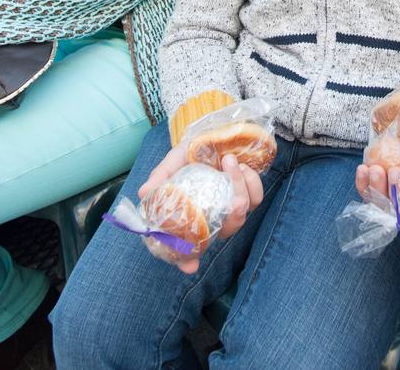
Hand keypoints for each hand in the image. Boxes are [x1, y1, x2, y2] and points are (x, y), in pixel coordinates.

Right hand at [138, 146, 262, 274]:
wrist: (214, 132)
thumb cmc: (190, 153)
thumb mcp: (172, 163)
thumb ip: (161, 178)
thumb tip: (143, 193)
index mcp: (194, 216)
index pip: (188, 248)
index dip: (187, 261)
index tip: (189, 267)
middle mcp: (214, 216)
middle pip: (225, 231)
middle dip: (233, 219)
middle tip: (234, 201)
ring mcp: (233, 205)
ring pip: (243, 212)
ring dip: (240, 189)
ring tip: (229, 163)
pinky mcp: (249, 192)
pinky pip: (256, 196)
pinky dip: (251, 181)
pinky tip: (241, 166)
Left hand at [355, 122, 399, 197]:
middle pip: (398, 208)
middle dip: (392, 193)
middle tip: (393, 172)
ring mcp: (393, 190)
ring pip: (381, 201)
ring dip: (375, 188)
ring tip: (373, 169)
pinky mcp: (378, 183)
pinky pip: (367, 190)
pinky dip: (362, 183)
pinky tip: (363, 169)